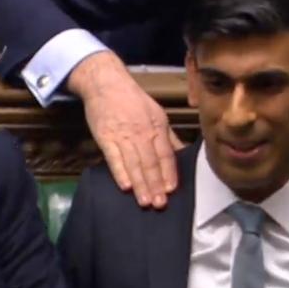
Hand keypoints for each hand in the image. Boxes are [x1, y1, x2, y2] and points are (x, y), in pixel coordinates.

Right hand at [67, 51, 182, 208]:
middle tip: (160, 204)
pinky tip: (125, 186)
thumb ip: (168, 136)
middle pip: (150, 163)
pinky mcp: (105, 138)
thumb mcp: (156, 113)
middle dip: (156, 184)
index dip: (168, 173)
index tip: (171, 190)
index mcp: (156, 127)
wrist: (105, 83)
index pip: (165, 154)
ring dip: (140, 184)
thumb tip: (182, 153)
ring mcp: (122, 136)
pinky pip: (114, 158)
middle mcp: (141, 133)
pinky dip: (120, 172)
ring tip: (145, 201)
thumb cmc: (132, 99)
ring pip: (134, 164)